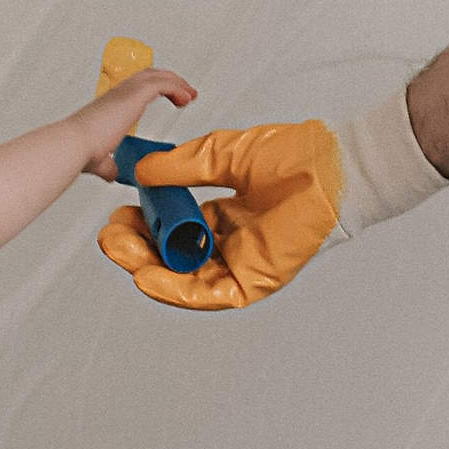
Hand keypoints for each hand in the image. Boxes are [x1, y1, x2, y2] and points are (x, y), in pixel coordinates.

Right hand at [75, 66, 196, 177]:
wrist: (74, 145)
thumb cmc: (81, 151)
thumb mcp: (99, 159)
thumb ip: (107, 165)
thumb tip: (112, 174)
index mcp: (111, 105)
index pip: (137, 87)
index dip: (156, 88)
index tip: (172, 98)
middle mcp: (118, 94)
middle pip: (149, 75)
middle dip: (171, 81)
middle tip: (187, 93)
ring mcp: (125, 93)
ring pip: (157, 76)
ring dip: (177, 83)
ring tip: (191, 95)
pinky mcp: (134, 96)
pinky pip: (162, 84)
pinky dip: (176, 87)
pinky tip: (184, 98)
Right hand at [96, 89, 446, 310]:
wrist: (338, 169)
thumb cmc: (300, 158)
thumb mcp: (227, 154)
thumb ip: (187, 165)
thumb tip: (146, 171)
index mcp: (229, 215)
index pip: (177, 229)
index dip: (146, 225)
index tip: (120, 215)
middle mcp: (234, 242)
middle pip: (175, 256)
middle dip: (138, 249)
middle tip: (111, 237)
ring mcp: (244, 264)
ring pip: (185, 278)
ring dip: (148, 268)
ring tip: (119, 252)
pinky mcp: (255, 281)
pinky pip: (208, 293)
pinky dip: (175, 289)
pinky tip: (147, 277)